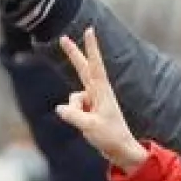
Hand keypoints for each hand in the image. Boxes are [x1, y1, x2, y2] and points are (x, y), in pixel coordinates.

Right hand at [55, 29, 148, 172]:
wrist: (121, 150)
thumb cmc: (110, 137)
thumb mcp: (90, 127)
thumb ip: (73, 115)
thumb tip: (60, 108)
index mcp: (103, 92)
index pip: (95, 65)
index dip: (91, 48)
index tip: (90, 30)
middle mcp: (98, 92)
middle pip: (82, 68)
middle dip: (73, 54)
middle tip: (63, 37)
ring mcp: (93, 100)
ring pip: (72, 99)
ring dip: (74, 112)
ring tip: (91, 125)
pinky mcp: (89, 109)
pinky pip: (72, 109)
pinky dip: (75, 117)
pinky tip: (88, 127)